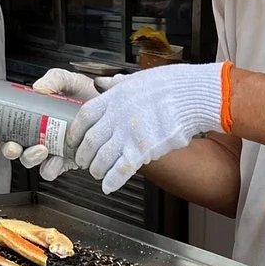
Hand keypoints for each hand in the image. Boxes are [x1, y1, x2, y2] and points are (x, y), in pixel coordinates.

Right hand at [4, 70, 125, 181]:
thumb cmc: (88, 94)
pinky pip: (52, 171)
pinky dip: (52, 168)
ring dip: (33, 158)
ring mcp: (53, 150)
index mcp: (34, 118)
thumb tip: (39, 88)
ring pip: (33, 163)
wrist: (111, 107)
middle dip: (14, 151)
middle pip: (19, 150)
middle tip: (18, 145)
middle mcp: (41, 136)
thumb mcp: (70, 80)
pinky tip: (58, 158)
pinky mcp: (66, 161)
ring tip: (43, 149)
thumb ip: (55, 79)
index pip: (10, 129)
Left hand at [69, 63, 225, 193]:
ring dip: (96, 169)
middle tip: (83, 162)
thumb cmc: (169, 85)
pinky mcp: (142, 150)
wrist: (190, 95)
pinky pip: (121, 170)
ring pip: (102, 158)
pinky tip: (108, 187)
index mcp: (113, 98)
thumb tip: (100, 83)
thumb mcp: (135, 78)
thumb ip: (115, 84)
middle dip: (83, 155)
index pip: (84, 117)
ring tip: (96, 173)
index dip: (76, 132)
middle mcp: (117, 117)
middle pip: (90, 141)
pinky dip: (112, 180)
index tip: (74, 140)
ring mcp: (128, 135)